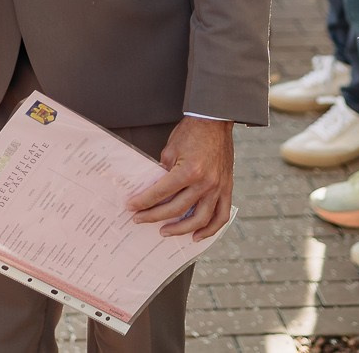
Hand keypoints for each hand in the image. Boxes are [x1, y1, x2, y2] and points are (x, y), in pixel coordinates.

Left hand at [128, 117, 233, 237]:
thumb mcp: (170, 150)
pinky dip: (210, 230)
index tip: (131, 207)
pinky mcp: (227, 189)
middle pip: (177, 209)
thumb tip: (154, 191)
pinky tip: (196, 236)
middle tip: (140, 219)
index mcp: (189, 171)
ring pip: (199, 219)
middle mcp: (205, 183)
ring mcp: (218, 188)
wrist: (214, 121)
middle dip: (154, 216)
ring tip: (164, 232)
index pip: (161, 193)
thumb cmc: (191, 132)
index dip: (144, 202)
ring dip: (180, 229)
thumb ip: (163, 172)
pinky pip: (221, 216)